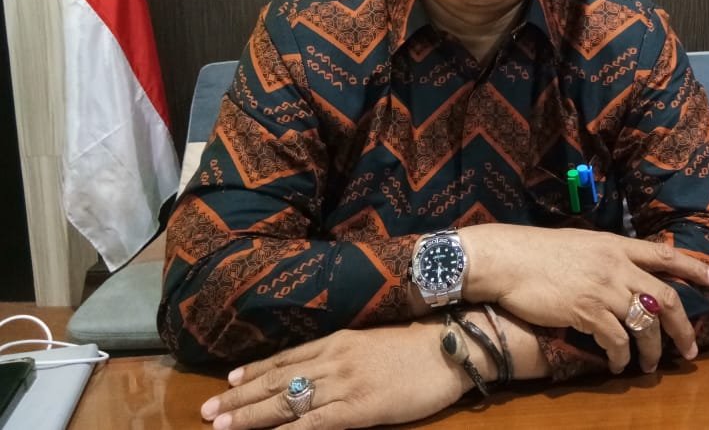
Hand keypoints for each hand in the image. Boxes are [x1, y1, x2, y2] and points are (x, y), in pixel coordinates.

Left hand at [200, 320, 468, 428]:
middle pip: (276, 380)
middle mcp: (332, 359)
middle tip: (207, 411)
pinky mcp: (357, 407)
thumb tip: (322, 373)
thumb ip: (346, 357)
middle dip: (239, 398)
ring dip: (250, 416)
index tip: (228, 382)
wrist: (448, 346)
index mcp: (337, 342)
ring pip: (285, 402)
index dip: (254, 372)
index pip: (286, 359)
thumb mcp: (373, 344)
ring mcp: (342, 383)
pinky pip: (313, 424)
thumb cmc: (417, 347)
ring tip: (221, 426)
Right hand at [460, 224, 708, 374]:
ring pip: (645, 323)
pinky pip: (617, 340)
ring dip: (653, 349)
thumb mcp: (581, 244)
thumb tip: (621, 272)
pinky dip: (622, 356)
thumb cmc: (537, 251)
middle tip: (691, 349)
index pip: (664, 255)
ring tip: (651, 365)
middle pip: (665, 297)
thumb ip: (605, 257)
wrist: (508, 258)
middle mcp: (615, 265)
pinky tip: (620, 364)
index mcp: (615, 244)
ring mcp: (602, 288)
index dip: (694, 267)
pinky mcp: (586, 310)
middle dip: (683, 326)